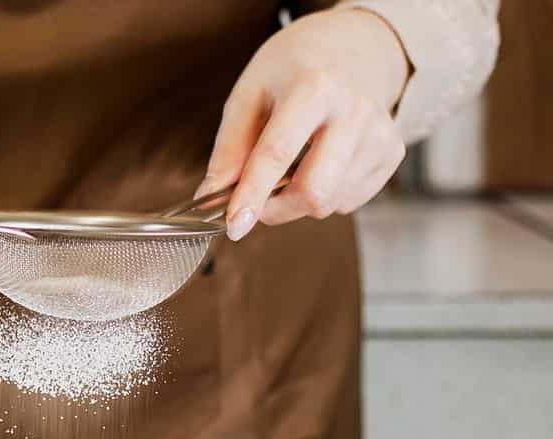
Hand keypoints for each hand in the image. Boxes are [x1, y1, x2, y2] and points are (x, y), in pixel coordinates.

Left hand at [198, 9, 409, 240]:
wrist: (351, 48)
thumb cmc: (293, 71)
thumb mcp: (249, 95)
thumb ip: (229, 148)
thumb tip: (211, 195)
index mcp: (313, 88)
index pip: (277, 154)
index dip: (252, 195)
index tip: (235, 225)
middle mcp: (354, 111)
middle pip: (314, 192)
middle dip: (276, 209)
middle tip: (257, 198)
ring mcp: (380, 134)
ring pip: (329, 203)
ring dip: (298, 201)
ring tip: (295, 164)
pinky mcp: (392, 153)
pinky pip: (348, 201)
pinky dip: (325, 194)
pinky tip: (322, 162)